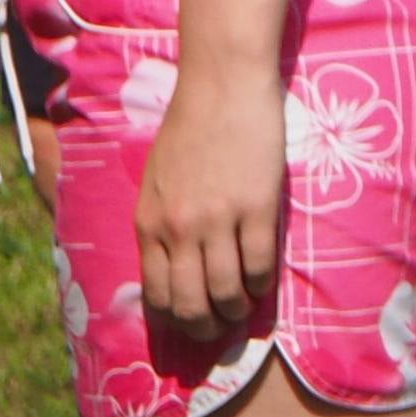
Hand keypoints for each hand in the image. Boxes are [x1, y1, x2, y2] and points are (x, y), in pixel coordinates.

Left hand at [140, 60, 285, 344]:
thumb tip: (174, 269)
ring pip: (226, 291)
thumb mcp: (156, 183)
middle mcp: (179, 229)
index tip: (191, 328)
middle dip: (206, 327)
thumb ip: (161, 225)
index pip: (157, 295)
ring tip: (246, 310)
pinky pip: (260, 263)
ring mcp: (219, 218)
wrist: (223, 85)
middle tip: (222, 330)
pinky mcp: (258, 205)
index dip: (175, 322)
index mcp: (150, 224)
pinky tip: (265, 283)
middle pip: (190, 302)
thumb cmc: (189, 129)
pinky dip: (262, 284)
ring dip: (237, 311)